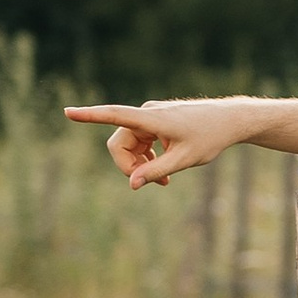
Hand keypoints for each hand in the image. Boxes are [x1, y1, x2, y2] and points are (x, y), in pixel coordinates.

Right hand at [64, 100, 255, 187]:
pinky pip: (139, 142)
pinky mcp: (155, 121)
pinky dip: (146, 158)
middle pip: (119, 144)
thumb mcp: (184, 160)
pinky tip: (162, 172)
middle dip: (129, 166)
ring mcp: (150, 116)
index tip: (68, 112)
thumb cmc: (210, 138)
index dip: (90, 116)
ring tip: (163, 182)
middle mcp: (147, 113)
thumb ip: (156, 172)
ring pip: (129, 146)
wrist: (230, 121)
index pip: (115, 115)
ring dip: (140, 165)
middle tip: (152, 184)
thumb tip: (132, 184)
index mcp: (153, 118)